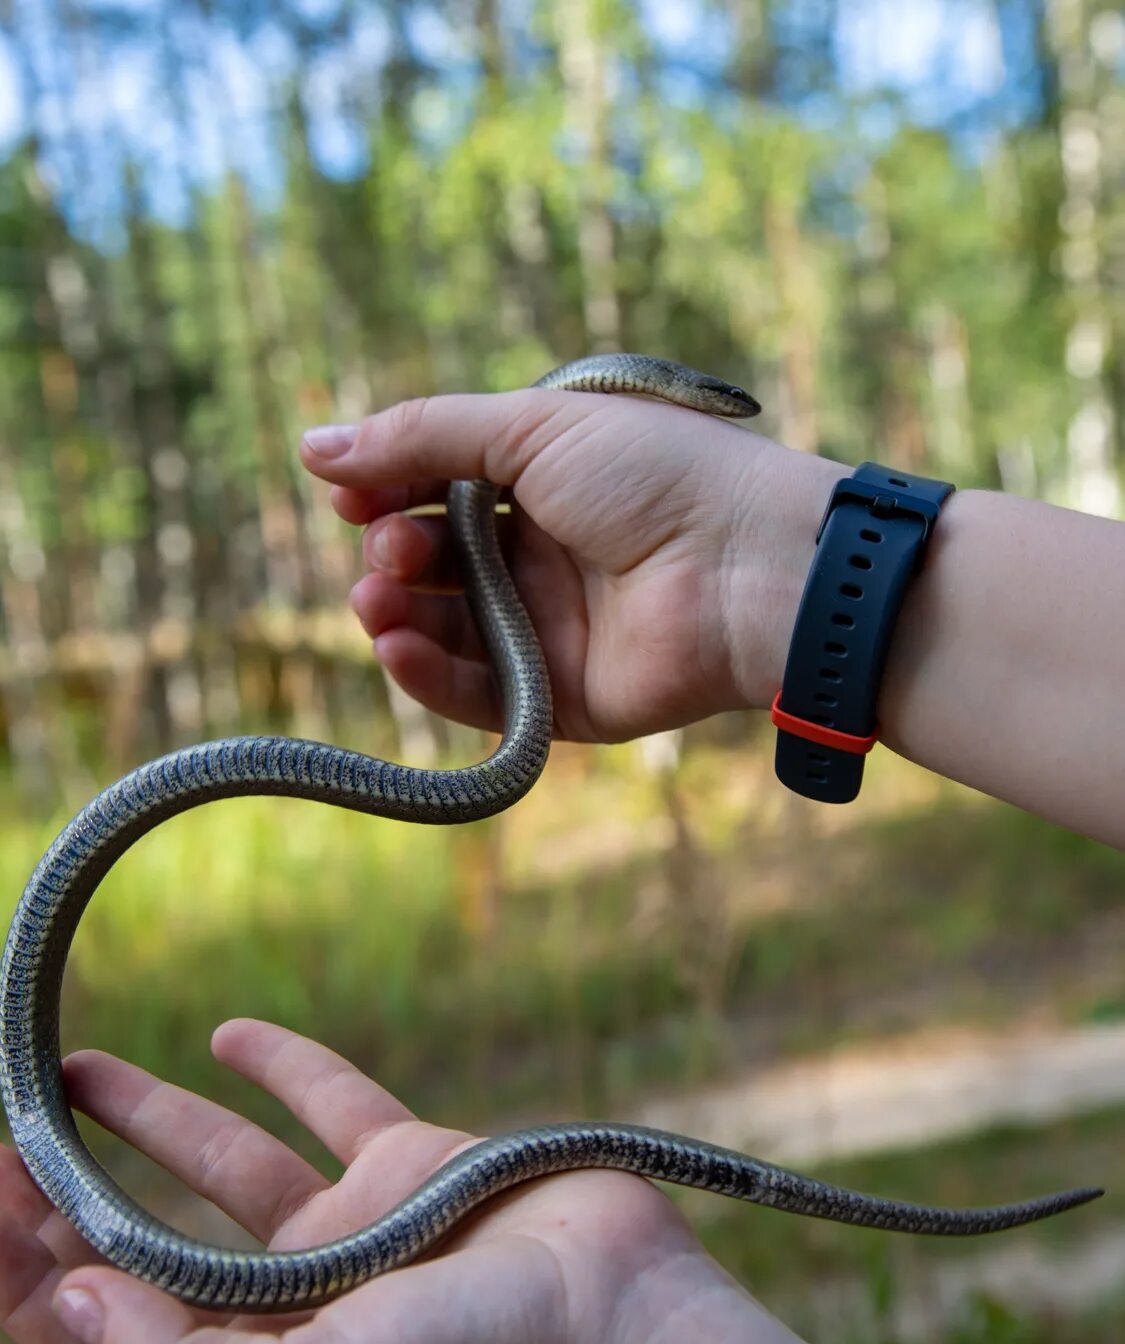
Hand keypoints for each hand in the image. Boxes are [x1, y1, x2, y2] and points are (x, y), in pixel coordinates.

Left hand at [1, 1019, 994, 1343]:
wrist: (626, 1336)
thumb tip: (60, 1306)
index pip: (102, 1328)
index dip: (28, 1271)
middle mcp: (283, 1308)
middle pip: (143, 1241)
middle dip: (65, 1192)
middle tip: (3, 1125)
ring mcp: (345, 1232)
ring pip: (221, 1163)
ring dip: (146, 1116)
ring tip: (70, 1067)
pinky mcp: (406, 1166)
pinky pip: (325, 1104)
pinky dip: (278, 1067)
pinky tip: (228, 1035)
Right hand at [300, 391, 845, 740]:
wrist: (748, 567)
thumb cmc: (655, 477)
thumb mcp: (532, 429)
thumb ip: (422, 436)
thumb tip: (314, 444)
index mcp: (545, 483)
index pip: (438, 489)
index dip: (386, 489)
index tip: (344, 491)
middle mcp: (544, 557)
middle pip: (434, 562)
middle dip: (393, 549)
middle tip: (390, 544)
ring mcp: (552, 630)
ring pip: (445, 632)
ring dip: (396, 612)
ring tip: (376, 595)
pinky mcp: (562, 698)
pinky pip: (478, 693)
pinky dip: (427, 673)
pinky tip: (396, 643)